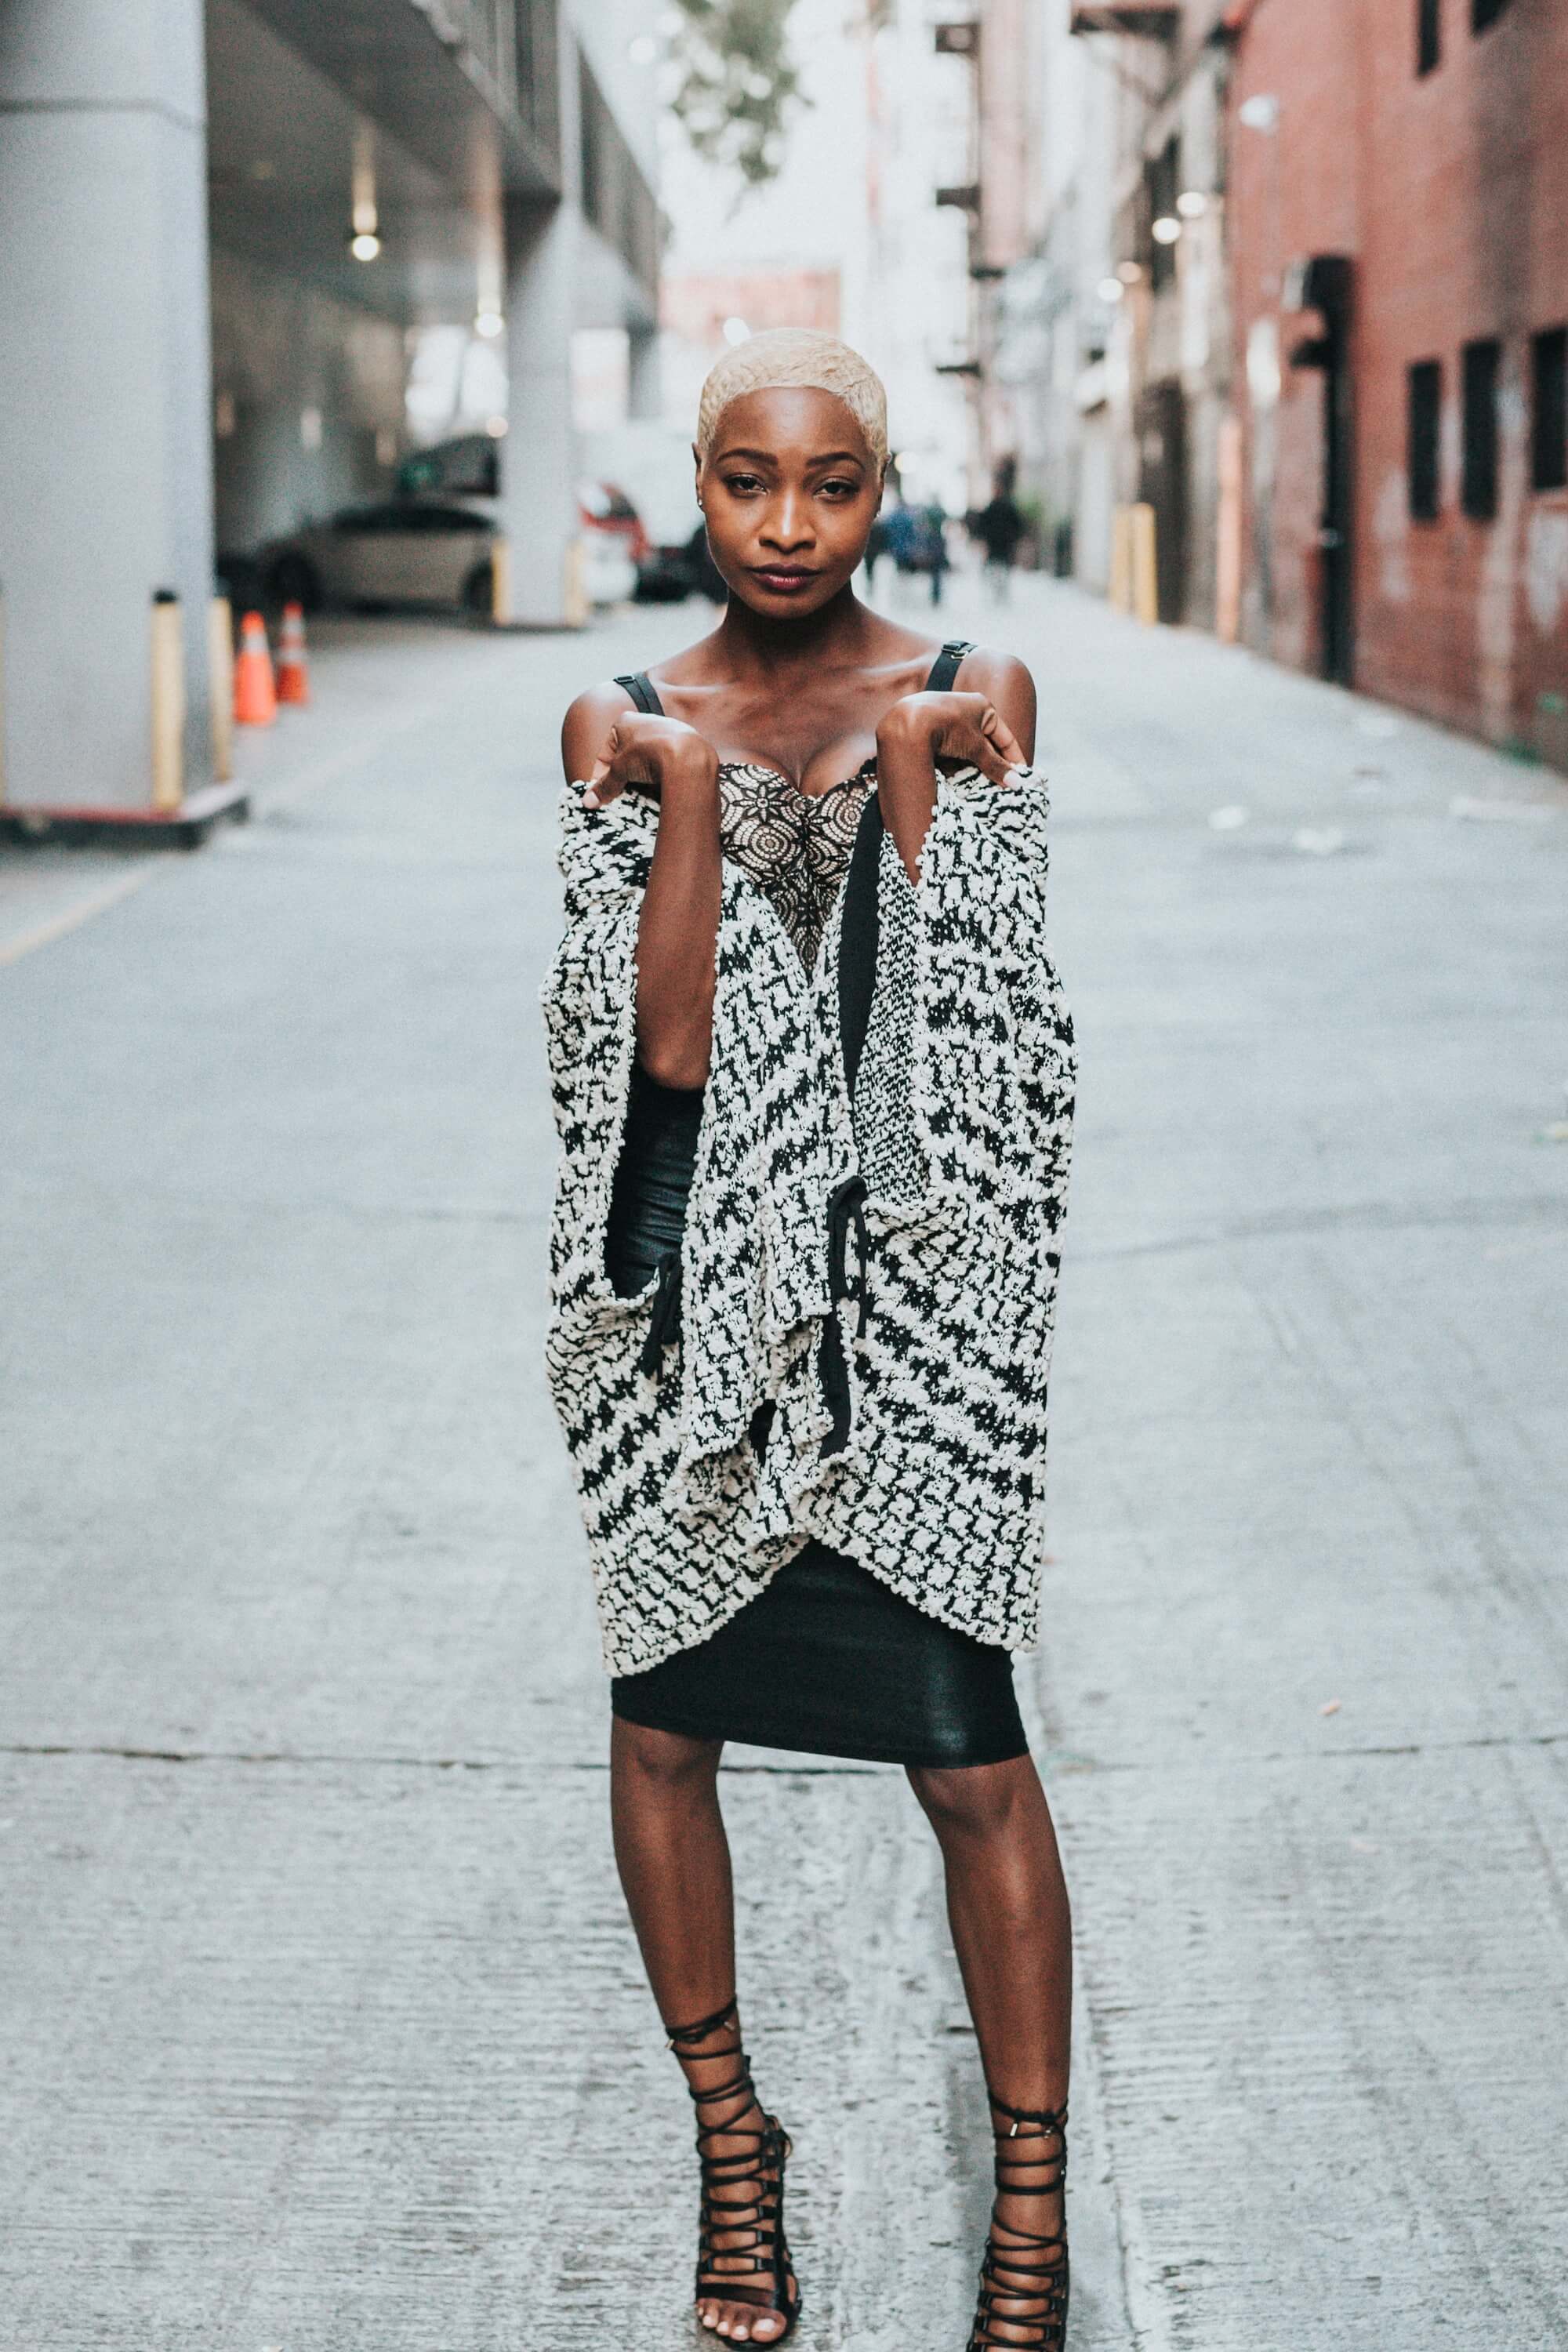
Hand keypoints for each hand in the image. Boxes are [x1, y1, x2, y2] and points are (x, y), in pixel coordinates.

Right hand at [578, 714, 716, 807]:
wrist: (688, 755)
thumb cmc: (648, 754)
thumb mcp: (620, 771)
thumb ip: (604, 785)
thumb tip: (587, 801)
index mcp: (625, 721)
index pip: (605, 752)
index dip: (600, 775)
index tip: (599, 794)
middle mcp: (646, 722)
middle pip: (626, 757)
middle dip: (621, 778)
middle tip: (618, 797)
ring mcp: (666, 732)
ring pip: (646, 760)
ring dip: (640, 778)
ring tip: (639, 796)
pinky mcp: (683, 745)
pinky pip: (665, 762)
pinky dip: (659, 776)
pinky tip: (658, 789)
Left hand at [876, 691, 1029, 786]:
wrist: (907, 722)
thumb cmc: (947, 727)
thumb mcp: (975, 747)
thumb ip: (995, 766)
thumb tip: (1016, 783)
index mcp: (982, 707)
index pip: (1005, 737)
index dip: (1014, 758)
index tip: (1021, 777)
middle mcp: (965, 711)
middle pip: (986, 745)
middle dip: (992, 766)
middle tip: (1001, 787)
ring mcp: (947, 722)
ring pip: (966, 751)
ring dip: (972, 769)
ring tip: (980, 789)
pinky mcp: (931, 734)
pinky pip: (949, 753)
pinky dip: (954, 767)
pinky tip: (958, 783)